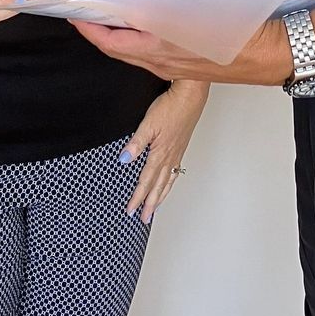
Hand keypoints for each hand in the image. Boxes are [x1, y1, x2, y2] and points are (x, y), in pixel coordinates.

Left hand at [71, 17, 293, 86]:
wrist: (270, 54)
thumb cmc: (241, 30)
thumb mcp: (198, 4)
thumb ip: (164, 0)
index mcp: (160, 47)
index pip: (110, 41)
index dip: (89, 28)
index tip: (76, 14)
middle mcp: (162, 62)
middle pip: (117, 50)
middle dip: (98, 32)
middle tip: (86, 14)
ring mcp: (173, 68)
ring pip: (133, 54)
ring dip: (117, 37)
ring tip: (110, 17)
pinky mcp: (185, 69)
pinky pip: (151, 57)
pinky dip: (137, 42)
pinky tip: (143, 27)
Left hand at [118, 80, 208, 222]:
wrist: (191, 96)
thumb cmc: (171, 107)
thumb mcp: (148, 124)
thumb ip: (136, 143)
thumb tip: (123, 160)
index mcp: (160, 153)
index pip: (145, 181)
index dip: (138, 197)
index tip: (131, 211)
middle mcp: (170, 157)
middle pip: (158, 186)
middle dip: (150, 204)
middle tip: (144, 219)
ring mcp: (177, 153)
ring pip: (168, 181)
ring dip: (161, 196)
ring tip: (156, 209)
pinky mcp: (181, 147)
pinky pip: (175, 172)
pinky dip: (170, 183)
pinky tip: (169, 183)